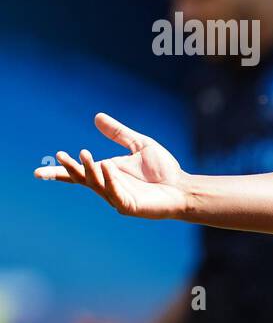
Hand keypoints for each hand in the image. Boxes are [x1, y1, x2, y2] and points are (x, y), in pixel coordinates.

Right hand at [34, 113, 188, 219]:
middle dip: (70, 169)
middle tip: (61, 155)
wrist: (183, 187)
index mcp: (107, 174)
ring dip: (90, 170)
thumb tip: (97, 117)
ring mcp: (118, 197)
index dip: (60, 172)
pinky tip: (107, 167)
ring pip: (98, 184)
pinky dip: (110, 181)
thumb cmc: (163, 170)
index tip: (38, 172)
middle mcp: (109, 186)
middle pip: (83, 179)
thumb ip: (118, 133)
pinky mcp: (130, 206)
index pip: (79, 174)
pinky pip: (116, 193)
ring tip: (85, 154)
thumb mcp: (139, 145)